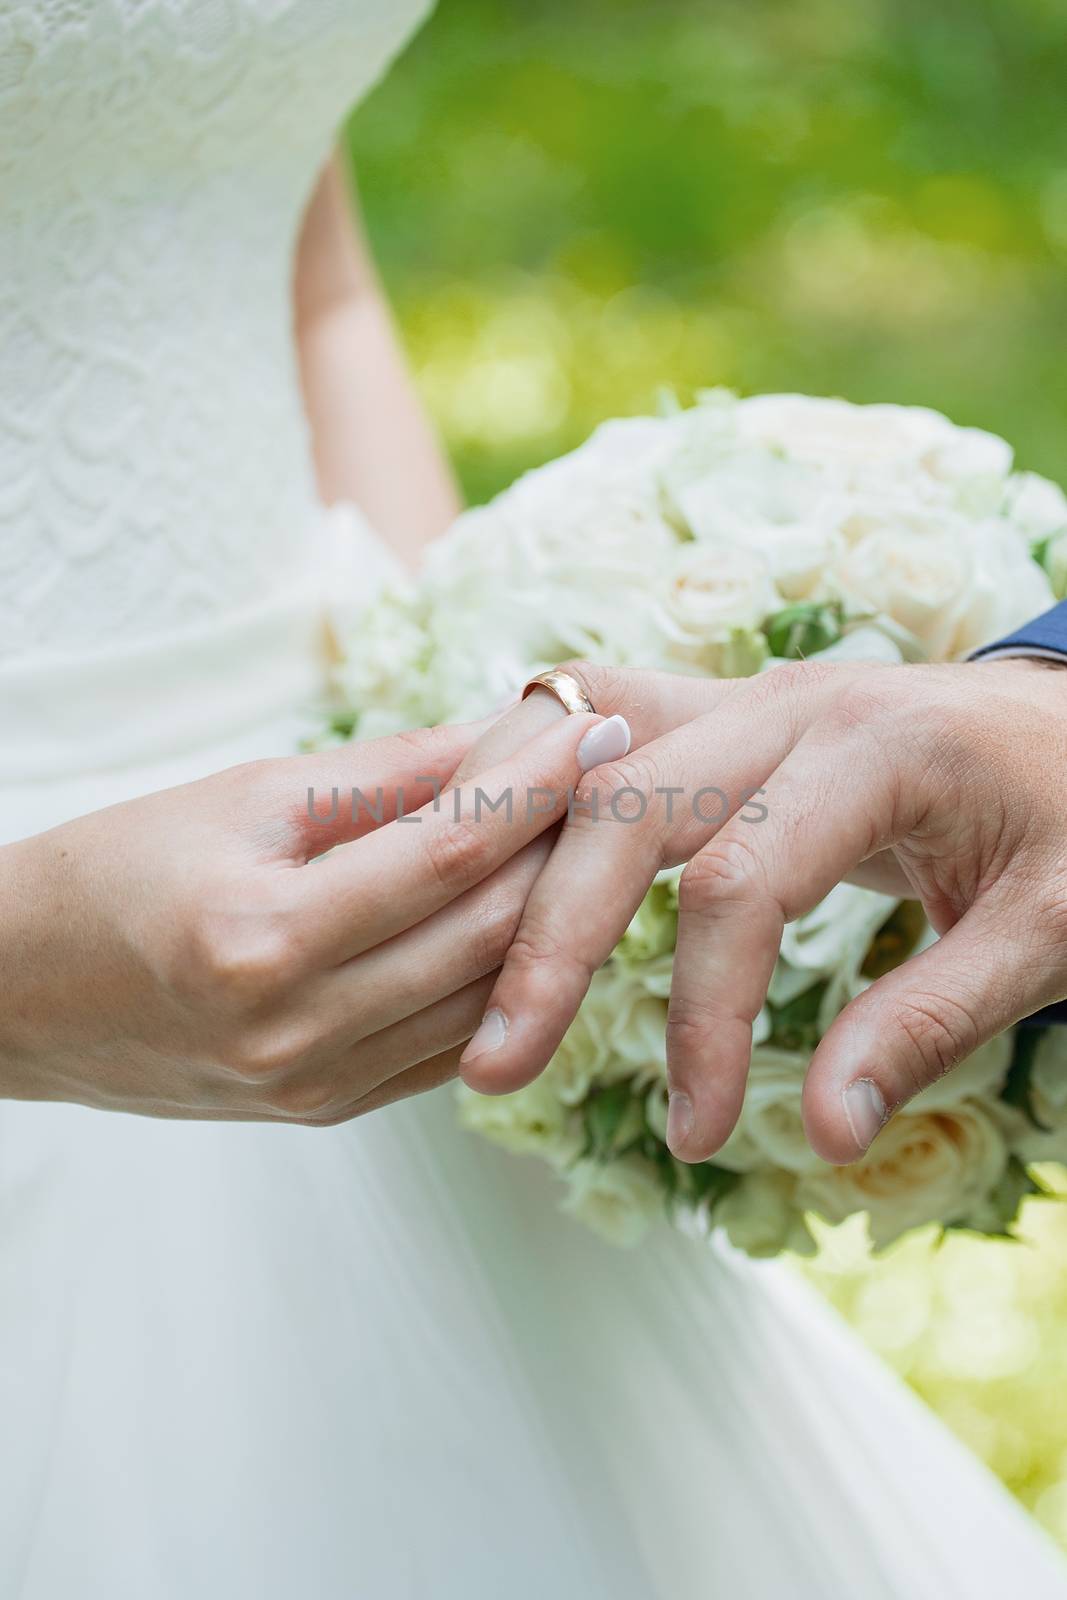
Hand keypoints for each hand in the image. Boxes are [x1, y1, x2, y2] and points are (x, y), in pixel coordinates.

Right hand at [0, 707, 613, 1122]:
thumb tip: (505, 733)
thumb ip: (386, 774)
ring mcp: (319, 1086)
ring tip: (581, 834)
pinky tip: (526, 913)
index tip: (596, 727)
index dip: (536, 786)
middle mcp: (300, 1032)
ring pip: (488, 995)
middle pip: (488, 933)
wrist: (26, 991)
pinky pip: (453, 1042)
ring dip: (549, 913)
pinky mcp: (329, 1109)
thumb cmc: (121, 871)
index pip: (449, 856)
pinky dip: (501, 975)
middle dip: (562, 844)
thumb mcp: (246, 797)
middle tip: (608, 774)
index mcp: (265, 940)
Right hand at [460, 656, 1066, 1164]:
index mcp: (873, 745)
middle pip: (622, 805)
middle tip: (496, 1068)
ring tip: (464, 973)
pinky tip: (491, 878)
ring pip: (586, 763)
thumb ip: (931, 1022)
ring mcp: (743, 700)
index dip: (704, 1016)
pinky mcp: (722, 721)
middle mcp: (785, 702)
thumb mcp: (1047, 930)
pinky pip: (600, 746)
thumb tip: (829, 1134)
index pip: (739, 882)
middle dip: (551, 941)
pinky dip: (537, 809)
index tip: (697, 1131)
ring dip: (521, 868)